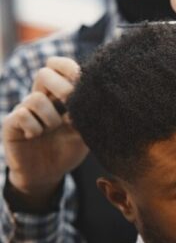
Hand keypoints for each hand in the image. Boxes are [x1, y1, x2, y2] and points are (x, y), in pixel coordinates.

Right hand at [2, 57, 87, 207]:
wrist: (47, 174)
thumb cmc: (66, 151)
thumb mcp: (84, 133)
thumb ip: (88, 116)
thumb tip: (97, 99)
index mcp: (57, 96)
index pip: (59, 68)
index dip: (68, 69)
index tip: (82, 82)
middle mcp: (39, 98)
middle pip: (44, 74)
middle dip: (62, 91)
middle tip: (70, 111)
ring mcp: (23, 110)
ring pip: (36, 98)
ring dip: (50, 118)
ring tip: (52, 130)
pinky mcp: (10, 124)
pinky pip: (23, 115)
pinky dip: (34, 127)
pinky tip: (36, 136)